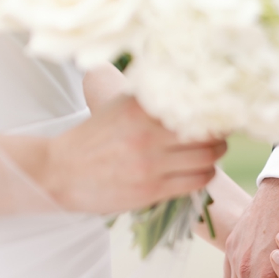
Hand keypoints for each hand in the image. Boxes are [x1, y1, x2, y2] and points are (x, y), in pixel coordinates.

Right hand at [42, 94, 225, 212]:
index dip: (214, 109)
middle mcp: (147, 133)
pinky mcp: (152, 189)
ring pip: (208, 158)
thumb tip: (192, 88)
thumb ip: (151, 99)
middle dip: (219, 134)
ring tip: (210, 153)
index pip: (195, 104)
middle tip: (218, 134)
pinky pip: (197, 180)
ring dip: (215, 156)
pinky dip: (205, 175)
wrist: (58, 171)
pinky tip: (199, 171)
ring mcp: (150, 163)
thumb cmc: (94, 138)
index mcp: (139, 107)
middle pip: (209, 132)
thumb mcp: (118, 108)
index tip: (220, 111)